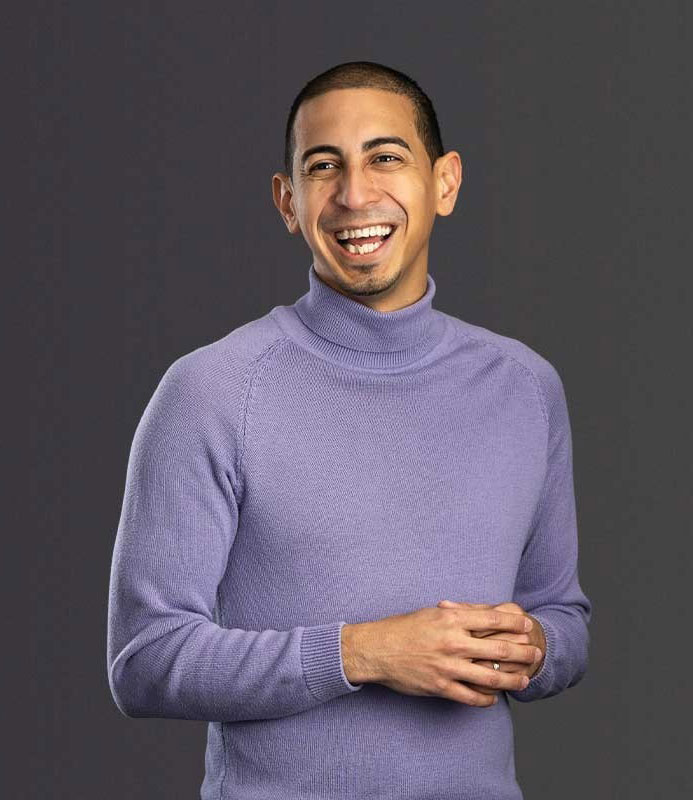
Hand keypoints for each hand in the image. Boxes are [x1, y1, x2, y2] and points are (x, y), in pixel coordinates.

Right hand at [341, 603, 540, 707]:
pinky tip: (494, 698)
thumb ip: (460, 612)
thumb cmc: (404, 628)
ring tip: (524, 680)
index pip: (492, 619)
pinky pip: (470, 697)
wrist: (377, 650)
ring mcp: (447, 666)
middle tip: (536, 654)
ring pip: (489, 676)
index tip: (528, 626)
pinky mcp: (440, 687)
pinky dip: (486, 699)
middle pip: (497, 648)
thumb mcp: (433, 612)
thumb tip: (487, 612)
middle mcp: (452, 642)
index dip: (514, 623)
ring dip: (511, 679)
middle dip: (522, 652)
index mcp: (450, 618)